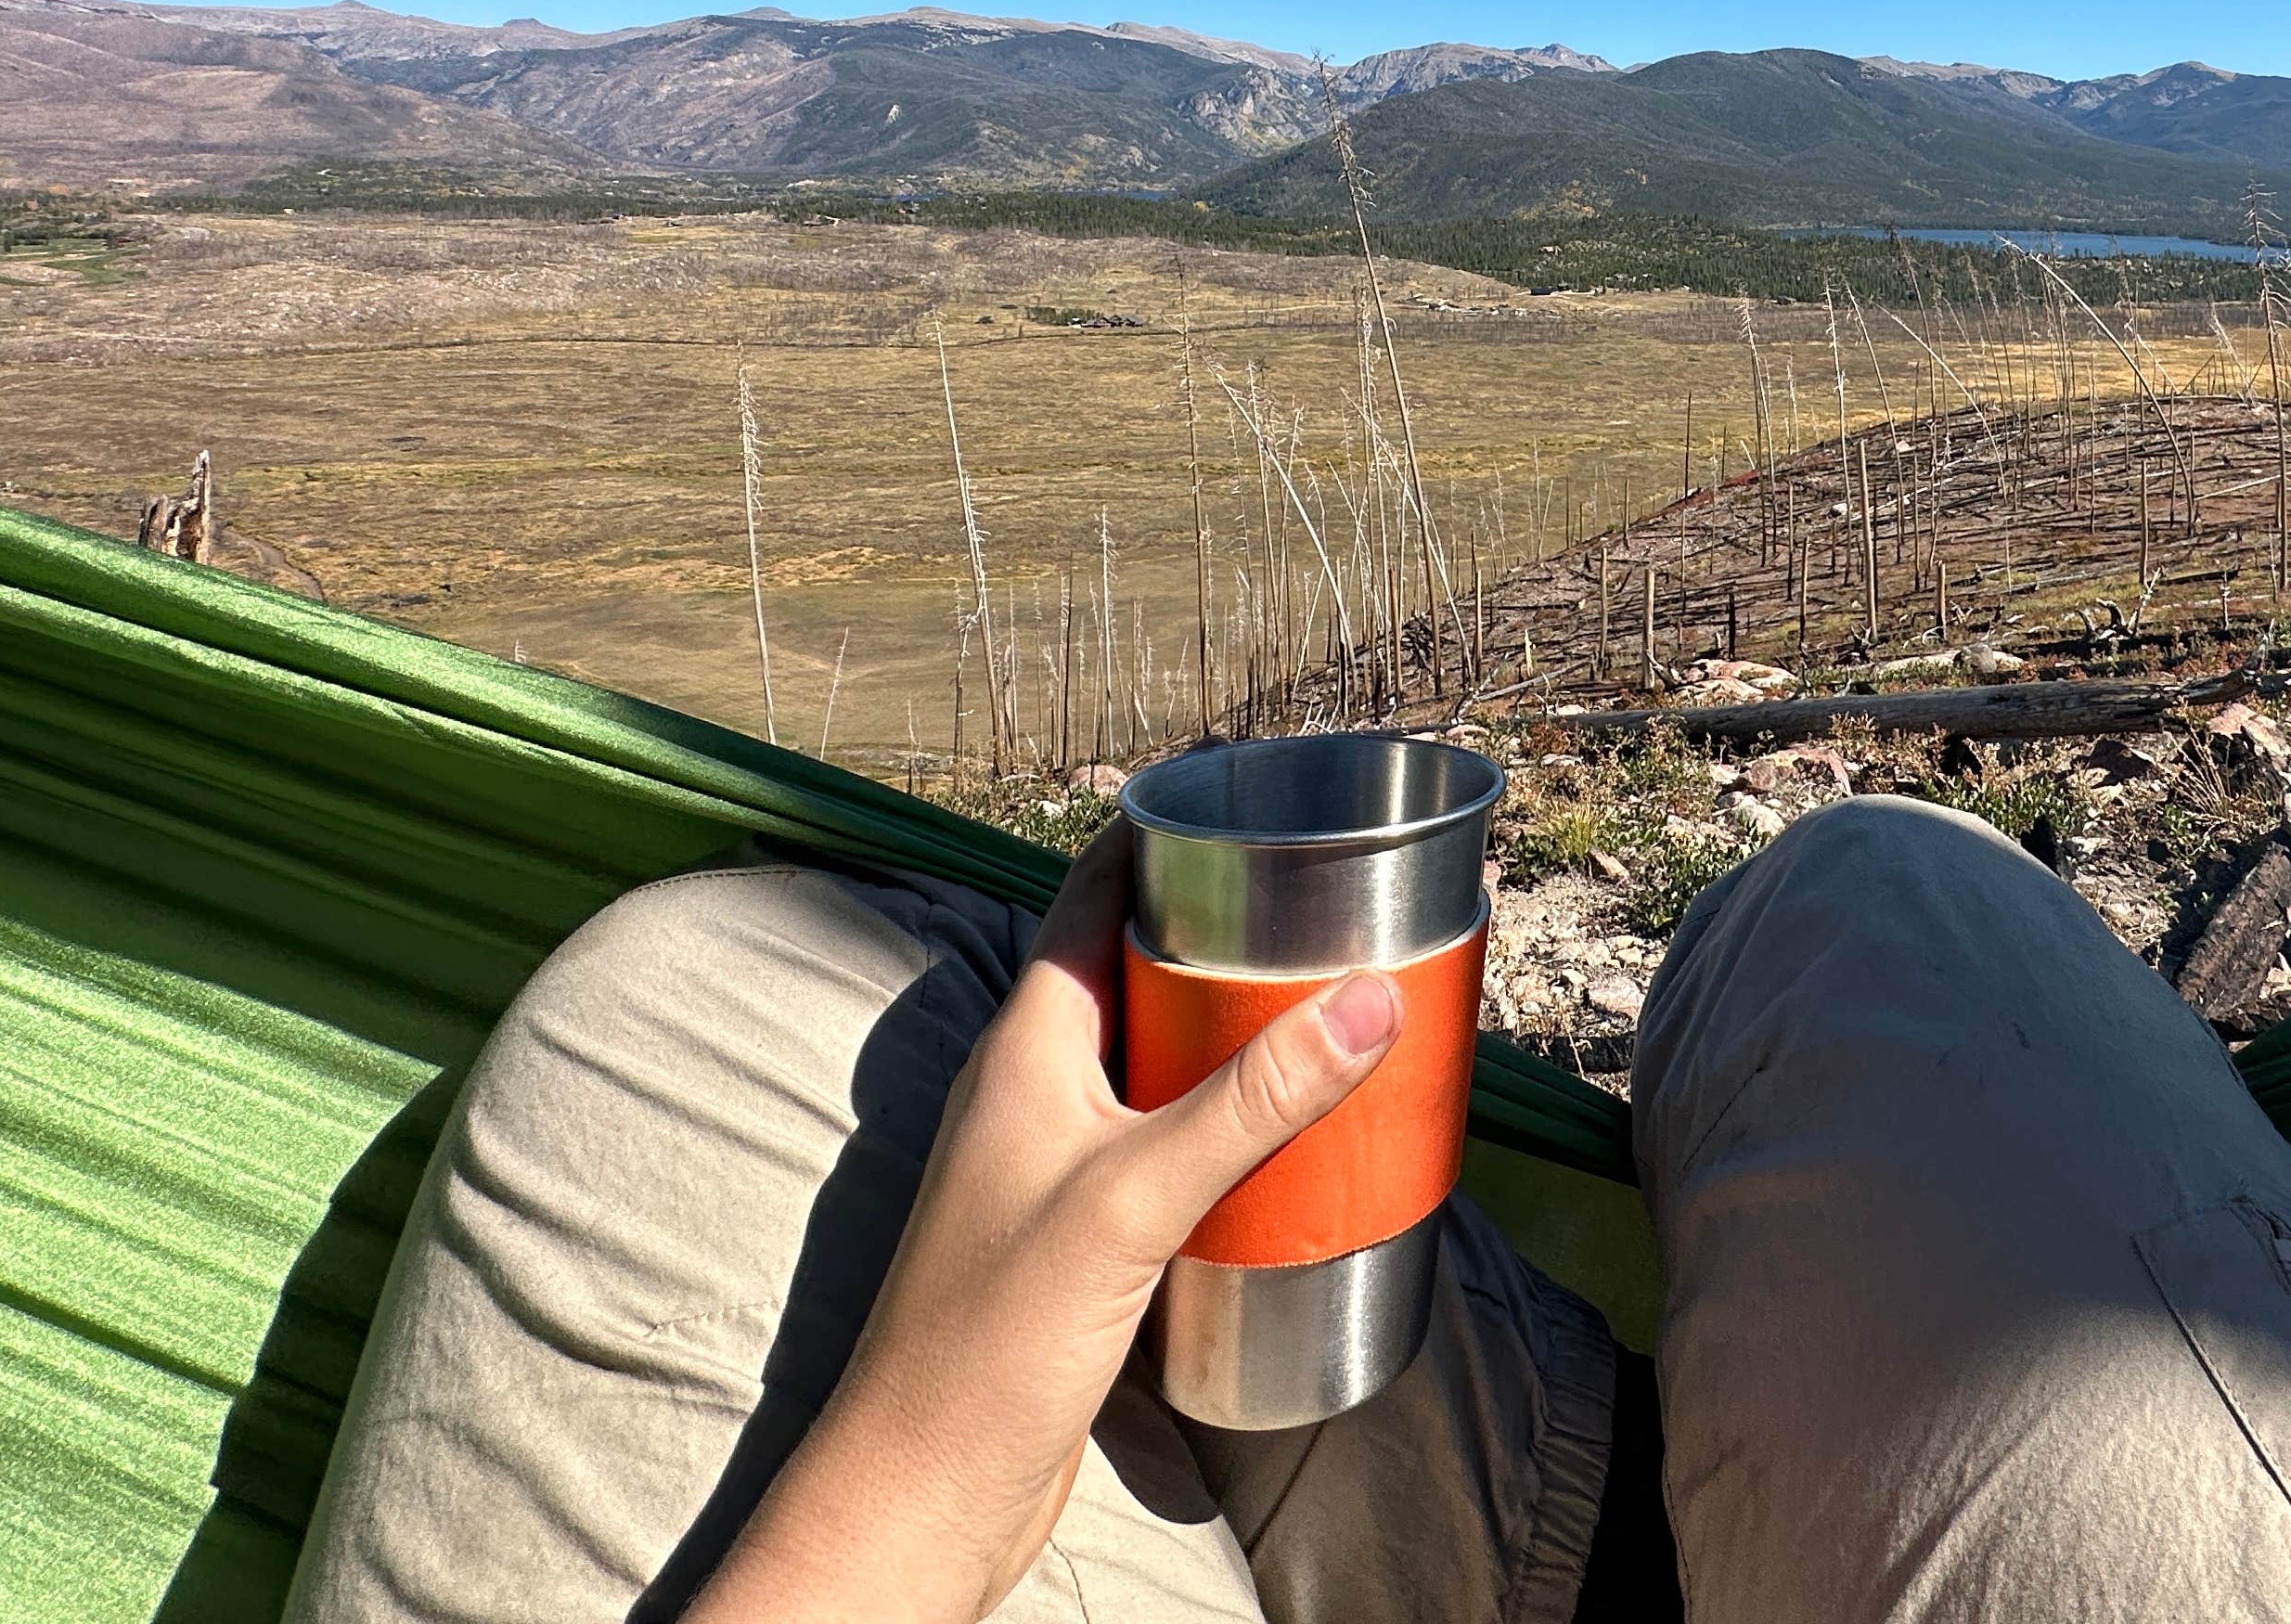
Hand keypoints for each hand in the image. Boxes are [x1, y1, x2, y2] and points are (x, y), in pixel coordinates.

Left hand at [688, 819, 1402, 1623]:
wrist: (924, 1494)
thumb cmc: (988, 1342)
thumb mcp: (1133, 1198)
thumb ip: (1249, 1101)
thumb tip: (1365, 999)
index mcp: (1026, 1046)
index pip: (1095, 896)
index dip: (1165, 836)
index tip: (1249, 797)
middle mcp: (1038, 1090)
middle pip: (1143, 975)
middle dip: (1232, 937)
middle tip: (1333, 910)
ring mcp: (1059, 1166)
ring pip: (1164, 1067)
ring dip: (1241, 1039)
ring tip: (1343, 1015)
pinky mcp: (1086, 1240)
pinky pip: (1174, 1151)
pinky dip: (1237, 1132)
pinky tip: (1301, 1152)